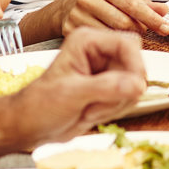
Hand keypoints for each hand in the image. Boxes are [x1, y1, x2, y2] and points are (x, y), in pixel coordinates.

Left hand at [0, 26, 149, 148]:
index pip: (128, 44)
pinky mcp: (109, 88)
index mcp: (88, 42)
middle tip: (99, 103)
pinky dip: (116, 109)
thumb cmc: (40, 104)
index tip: (134, 87)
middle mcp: (99, 52)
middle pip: (135, 65)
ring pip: (135, 83)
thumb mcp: (72, 93)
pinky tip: (93, 112)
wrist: (31, 126)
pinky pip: (130, 96)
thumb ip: (106, 87)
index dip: (135, 66)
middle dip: (123, 89)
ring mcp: (106, 71)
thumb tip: (137, 85)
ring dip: (117, 103)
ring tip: (90, 108)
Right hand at [39, 0, 168, 39]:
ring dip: (125, 38)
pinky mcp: (70, 31)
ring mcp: (77, 16)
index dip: (151, 18)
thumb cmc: (97, 1)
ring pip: (112, 35)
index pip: (132, 4)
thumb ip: (143, 3)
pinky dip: (110, 43)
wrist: (63, 9)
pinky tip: (110, 39)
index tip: (165, 27)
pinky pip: (99, 43)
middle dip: (139, 29)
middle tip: (142, 30)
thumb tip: (164, 10)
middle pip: (124, 22)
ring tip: (125, 33)